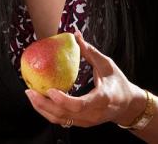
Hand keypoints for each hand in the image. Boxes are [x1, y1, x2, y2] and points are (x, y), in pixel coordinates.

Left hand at [24, 31, 145, 127]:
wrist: (127, 105)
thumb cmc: (118, 83)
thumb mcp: (107, 65)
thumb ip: (90, 51)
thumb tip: (75, 34)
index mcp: (102, 99)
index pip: (80, 105)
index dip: (63, 100)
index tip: (49, 90)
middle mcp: (93, 114)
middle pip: (64, 115)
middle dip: (44, 104)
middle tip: (29, 90)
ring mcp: (87, 121)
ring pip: (61, 120)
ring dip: (42, 109)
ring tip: (30, 95)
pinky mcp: (82, 123)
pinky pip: (62, 120)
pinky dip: (48, 112)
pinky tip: (39, 101)